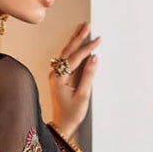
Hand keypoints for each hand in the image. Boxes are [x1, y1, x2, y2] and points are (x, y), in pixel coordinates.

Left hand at [48, 22, 100, 136]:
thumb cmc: (71, 114)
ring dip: (74, 41)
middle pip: (67, 51)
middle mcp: (55, 74)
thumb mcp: (82, 96)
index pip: (74, 58)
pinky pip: (66, 59)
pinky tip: (77, 43)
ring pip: (65, 53)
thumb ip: (88, 76)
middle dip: (78, 38)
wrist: (62, 126)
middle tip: (87, 25)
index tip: (97, 40)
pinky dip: (73, 50)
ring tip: (82, 28)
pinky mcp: (59, 77)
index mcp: (59, 78)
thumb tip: (94, 58)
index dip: (87, 48)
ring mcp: (56, 75)